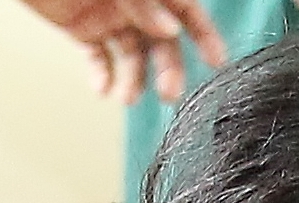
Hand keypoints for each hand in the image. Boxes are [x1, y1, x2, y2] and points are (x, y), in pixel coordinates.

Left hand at [16, 0, 228, 102]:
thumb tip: (168, 30)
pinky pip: (99, 56)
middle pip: (162, 38)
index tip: (216, 60)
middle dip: (168, 68)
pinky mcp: (82, 27)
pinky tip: (103, 89)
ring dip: (135, 78)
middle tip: (170, 93)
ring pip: (132, 53)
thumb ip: (141, 2)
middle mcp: (133, 1)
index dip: (204, 34)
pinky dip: (103, 74)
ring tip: (128, 97)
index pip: (186, 9)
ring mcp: (109, 14)